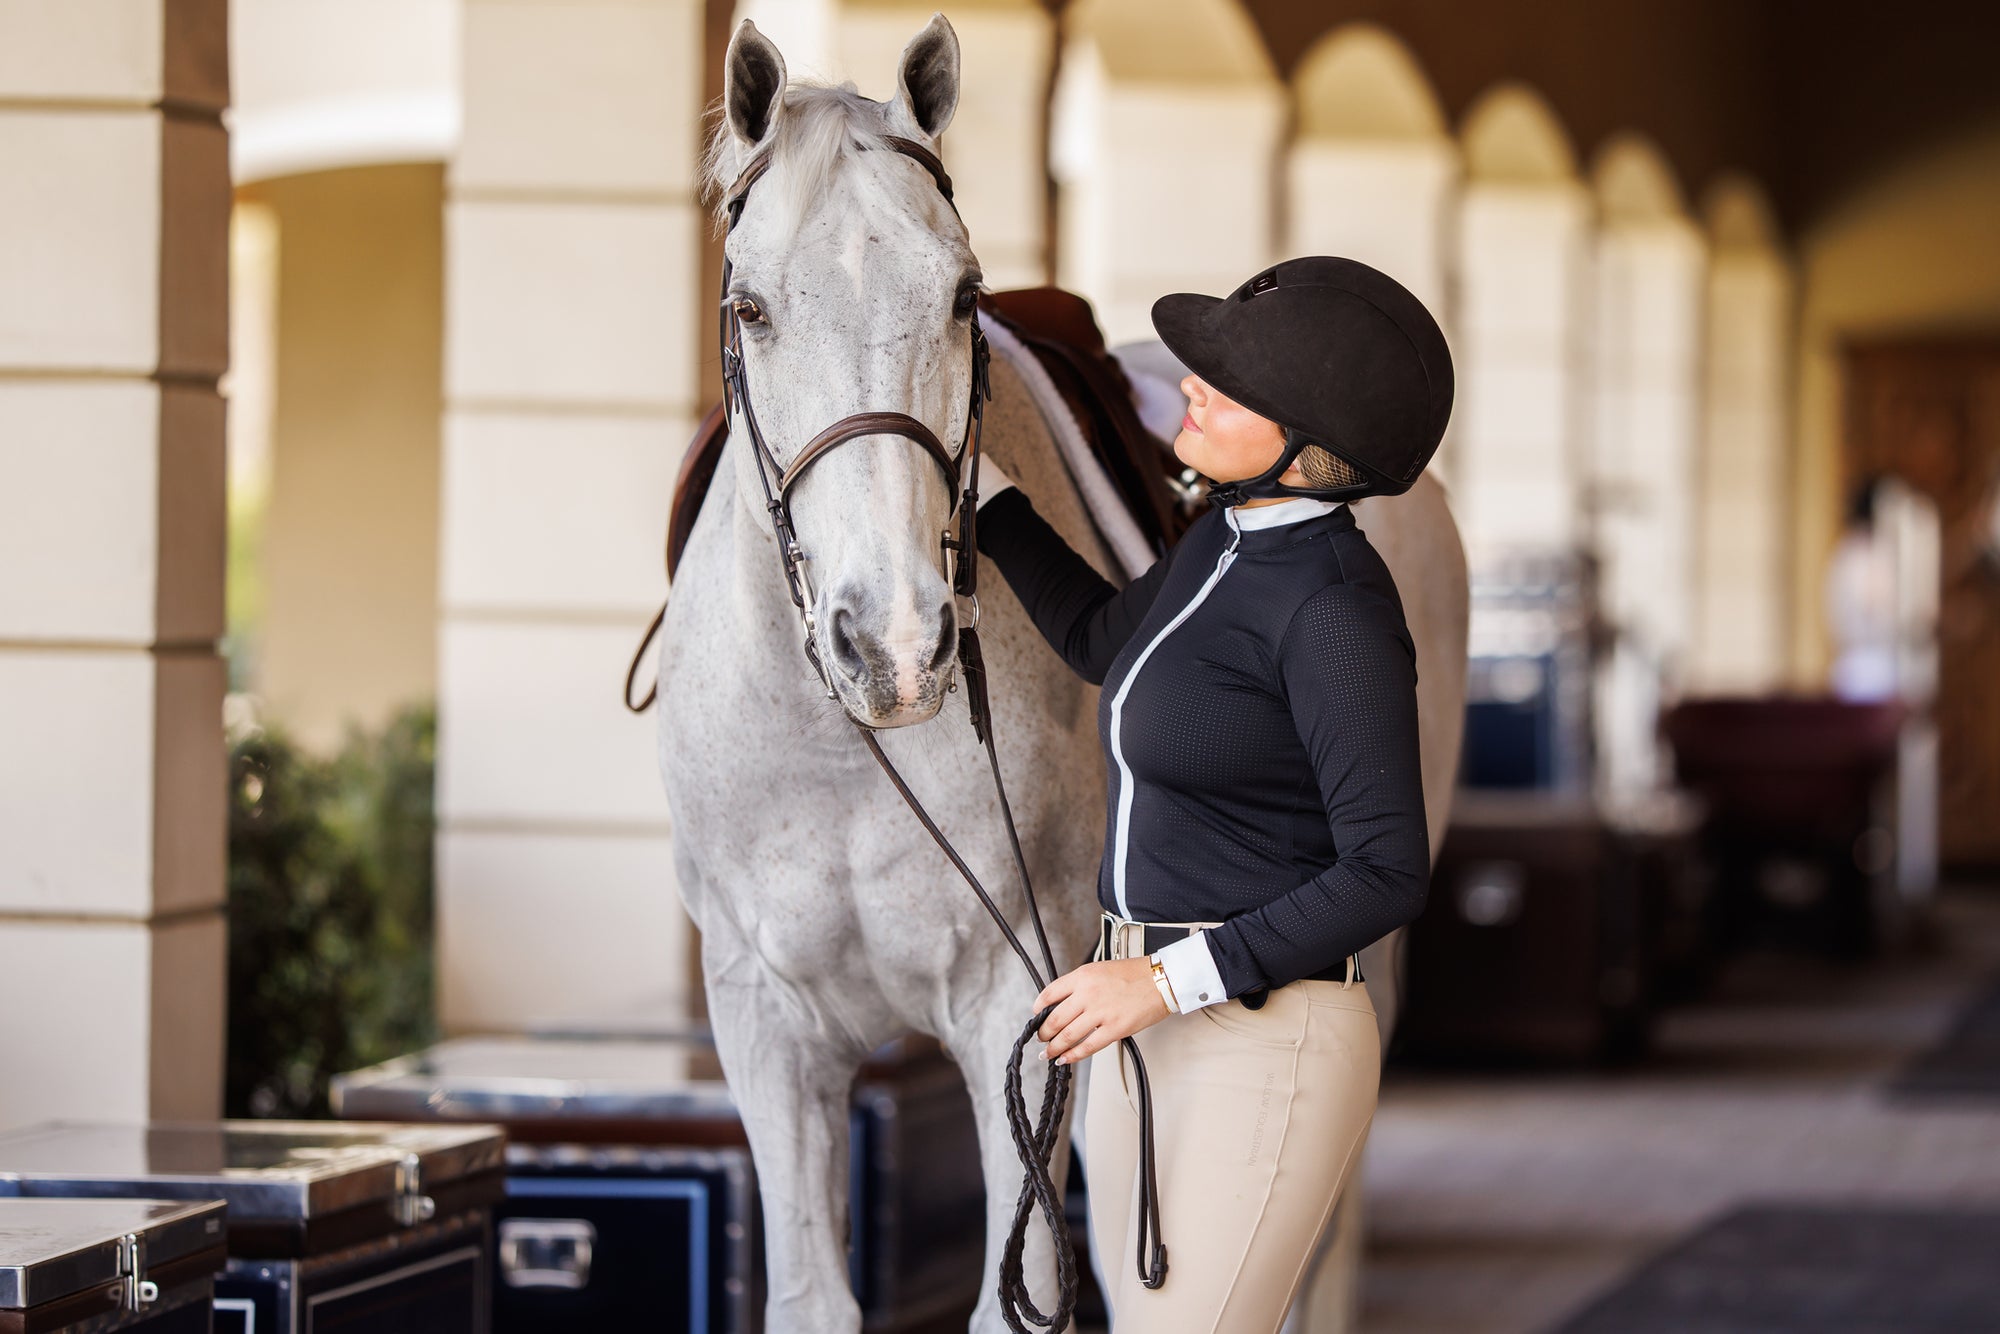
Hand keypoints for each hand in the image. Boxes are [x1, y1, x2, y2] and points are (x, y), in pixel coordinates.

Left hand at [1033, 957, 1171, 1064]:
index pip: (1050, 993)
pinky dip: (1073, 1056)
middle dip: (1044, 1033)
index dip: (1039, 1008)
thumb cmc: (1135, 974)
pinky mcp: (1115, 1029)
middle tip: (1041, 1038)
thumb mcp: (1100, 969)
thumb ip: (1081, 984)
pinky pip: (1088, 1047)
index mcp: (1083, 976)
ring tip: (1048, 1053)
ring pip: (1067, 1036)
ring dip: (1054, 1047)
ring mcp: (1101, 1013)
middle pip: (1055, 1019)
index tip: (1036, 1016)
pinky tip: (1065, 1059)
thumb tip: (1064, 1002)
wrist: (1161, 980)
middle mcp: (1088, 994)